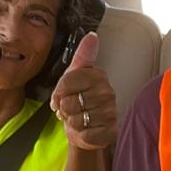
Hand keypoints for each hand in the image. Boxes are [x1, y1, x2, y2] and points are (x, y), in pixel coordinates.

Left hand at [50, 32, 117, 150]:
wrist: (86, 128)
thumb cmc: (79, 100)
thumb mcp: (75, 76)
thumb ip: (82, 56)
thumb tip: (92, 36)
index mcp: (99, 76)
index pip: (67, 81)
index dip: (59, 92)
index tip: (63, 94)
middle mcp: (108, 93)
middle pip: (70, 102)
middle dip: (65, 108)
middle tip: (72, 108)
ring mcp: (111, 113)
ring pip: (76, 119)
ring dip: (72, 122)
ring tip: (78, 118)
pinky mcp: (109, 131)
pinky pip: (84, 134)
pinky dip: (80, 134)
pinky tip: (86, 129)